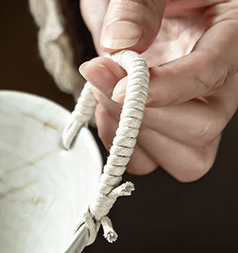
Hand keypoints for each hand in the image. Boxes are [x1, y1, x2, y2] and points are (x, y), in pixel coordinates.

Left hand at [79, 0, 237, 180]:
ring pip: (183, 158)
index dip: (165, 89)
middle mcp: (220, 80)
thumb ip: (137, 5)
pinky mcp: (164, 129)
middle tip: (103, 78)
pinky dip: (121, 146)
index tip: (121, 88)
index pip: (211, 74)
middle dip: (145, 115)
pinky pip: (149, 161)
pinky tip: (107, 110)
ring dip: (134, 138)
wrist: (128, 3)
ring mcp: (193, 109)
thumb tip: (120, 44)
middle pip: (203, 128)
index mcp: (230, 33)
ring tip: (105, 95)